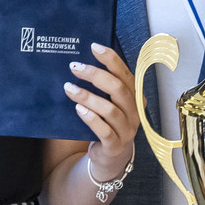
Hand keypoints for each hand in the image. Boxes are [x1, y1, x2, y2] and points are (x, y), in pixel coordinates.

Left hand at [65, 43, 138, 174]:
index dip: (111, 59)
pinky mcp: (115, 146)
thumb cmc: (108, 123)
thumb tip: (81, 63)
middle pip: (118, 89)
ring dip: (88, 96)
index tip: (93, 47)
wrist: (110, 157)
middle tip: (75, 67)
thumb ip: (104, 87)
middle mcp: (135, 113)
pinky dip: (91, 118)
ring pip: (110, 109)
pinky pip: (104, 130)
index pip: (125, 74)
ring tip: (69, 88)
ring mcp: (127, 130)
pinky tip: (78, 109)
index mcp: (135, 97)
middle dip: (95, 75)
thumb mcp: (109, 103)